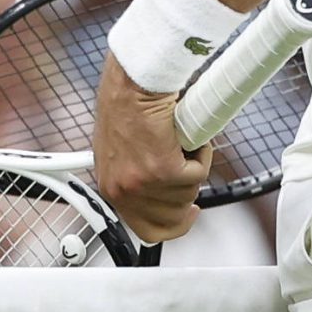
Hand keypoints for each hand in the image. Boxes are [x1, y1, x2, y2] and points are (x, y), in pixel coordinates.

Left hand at [92, 53, 209, 243]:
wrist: (132, 82)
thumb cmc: (126, 104)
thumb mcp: (122, 152)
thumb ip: (137, 175)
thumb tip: (162, 193)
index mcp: (111, 187)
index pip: (146, 229)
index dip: (173, 225)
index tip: (188, 213)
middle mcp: (123, 190)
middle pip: (172, 219)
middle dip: (186, 196)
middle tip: (188, 170)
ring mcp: (143, 183)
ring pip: (188, 194)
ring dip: (192, 168)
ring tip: (178, 142)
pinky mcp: (164, 170)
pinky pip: (198, 175)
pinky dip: (200, 154)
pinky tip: (186, 136)